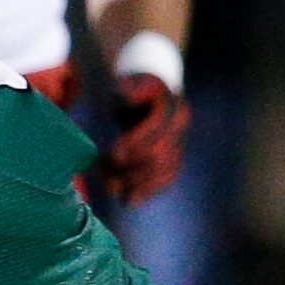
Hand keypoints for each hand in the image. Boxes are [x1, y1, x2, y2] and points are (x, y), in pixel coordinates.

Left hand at [99, 72, 189, 203]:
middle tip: (104, 175)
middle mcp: (181, 125)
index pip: (156, 129)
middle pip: (160, 154)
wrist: (149, 95)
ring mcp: (180, 141)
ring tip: (110, 188)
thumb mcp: (128, 84)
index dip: (134, 144)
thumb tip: (126, 96)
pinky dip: (147, 191)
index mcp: (171, 104)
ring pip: (164, 170)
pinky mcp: (174, 157)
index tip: (111, 155)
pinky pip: (166, 178)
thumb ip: (129, 90)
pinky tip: (128, 201)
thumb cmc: (131, 88)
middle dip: (132, 166)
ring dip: (137, 182)